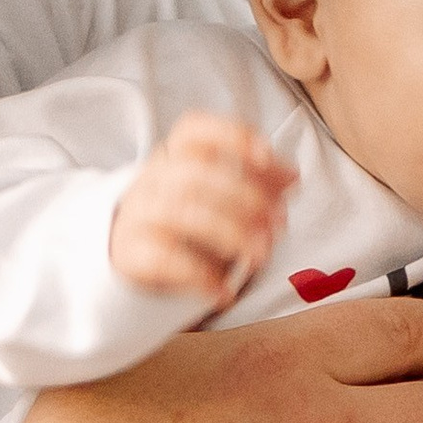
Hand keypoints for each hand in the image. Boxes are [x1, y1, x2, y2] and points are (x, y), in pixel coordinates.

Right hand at [108, 113, 294, 305]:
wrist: (130, 251)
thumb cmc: (186, 215)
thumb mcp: (217, 193)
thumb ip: (255, 181)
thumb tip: (292, 177)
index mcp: (173, 155)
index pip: (194, 131)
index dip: (231, 137)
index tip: (266, 156)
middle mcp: (152, 179)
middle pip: (196, 175)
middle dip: (245, 197)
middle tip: (279, 224)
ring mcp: (138, 214)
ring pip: (182, 214)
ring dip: (231, 234)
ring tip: (261, 256)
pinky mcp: (130, 253)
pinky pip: (165, 260)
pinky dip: (200, 276)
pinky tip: (225, 291)